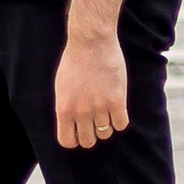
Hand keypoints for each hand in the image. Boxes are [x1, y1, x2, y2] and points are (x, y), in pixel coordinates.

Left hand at [54, 29, 128, 150]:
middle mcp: (81, 112)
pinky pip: (121, 125)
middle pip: (88, 141)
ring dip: (106, 126)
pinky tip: (116, 108)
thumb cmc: (74, 61)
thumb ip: (66, 107)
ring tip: (105, 111)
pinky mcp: (117, 101)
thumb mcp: (62, 86)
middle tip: (93, 122)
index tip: (78, 130)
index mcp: (64, 108)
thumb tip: (71, 124)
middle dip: (90, 134)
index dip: (74, 138)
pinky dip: (119, 120)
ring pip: (105, 134)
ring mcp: (99, 107)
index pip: (67, 141)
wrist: (91, 42)